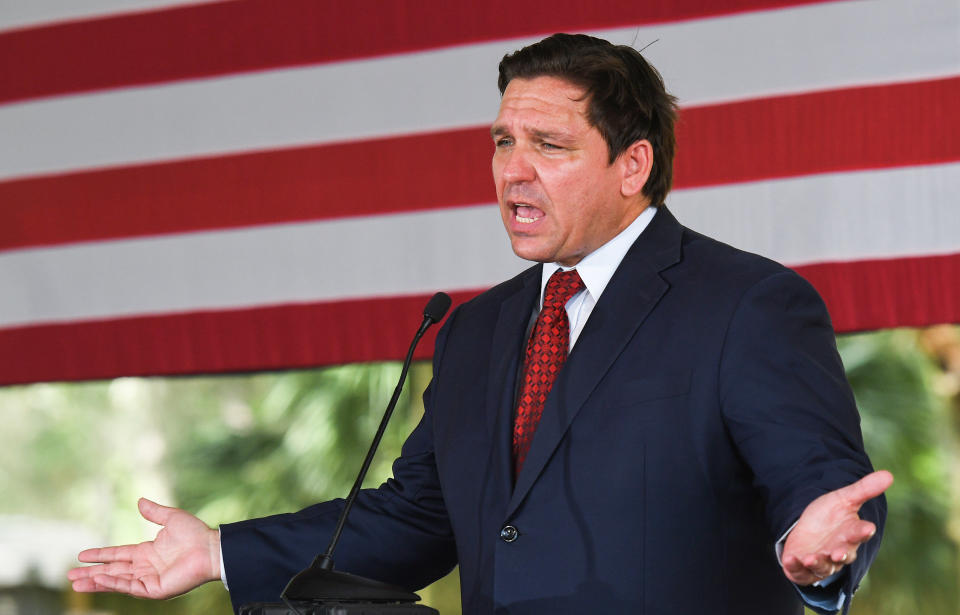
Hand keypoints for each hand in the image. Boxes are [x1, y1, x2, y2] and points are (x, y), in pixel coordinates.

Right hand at [68, 498, 220, 598]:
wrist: (211, 548)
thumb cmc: (196, 534)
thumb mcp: (171, 518)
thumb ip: (154, 512)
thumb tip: (139, 501)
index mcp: (147, 551)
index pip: (117, 554)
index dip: (100, 555)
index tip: (81, 555)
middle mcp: (145, 567)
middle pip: (112, 570)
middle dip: (91, 573)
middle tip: (70, 575)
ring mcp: (149, 579)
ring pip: (117, 581)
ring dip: (97, 581)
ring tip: (76, 583)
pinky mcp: (155, 589)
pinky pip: (130, 587)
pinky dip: (114, 583)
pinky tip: (100, 579)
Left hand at [782, 470, 892, 585]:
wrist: (807, 529)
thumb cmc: (829, 516)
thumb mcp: (843, 499)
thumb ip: (864, 490)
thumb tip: (889, 474)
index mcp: (850, 533)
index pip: (859, 533)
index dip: (863, 531)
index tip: (868, 527)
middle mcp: (838, 551)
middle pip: (843, 554)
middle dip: (841, 554)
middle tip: (838, 553)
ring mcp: (821, 561)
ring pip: (823, 567)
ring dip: (817, 563)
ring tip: (810, 558)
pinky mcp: (803, 568)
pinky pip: (800, 572)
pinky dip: (795, 567)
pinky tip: (790, 559)